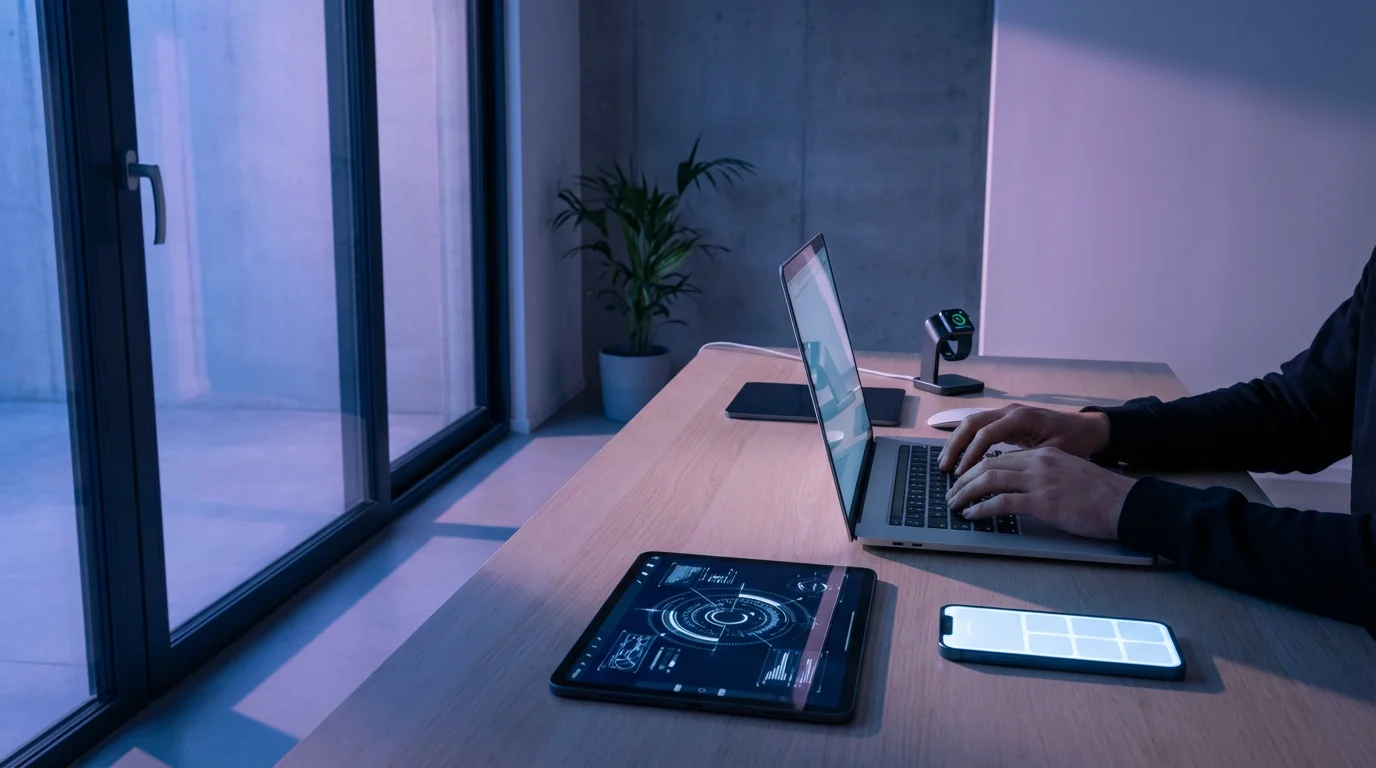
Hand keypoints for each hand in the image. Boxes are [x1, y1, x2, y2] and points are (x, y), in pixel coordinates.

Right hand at [938, 403, 1110, 474]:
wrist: (1089, 429)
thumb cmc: (1075, 441)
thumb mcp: (1052, 453)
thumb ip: (1024, 459)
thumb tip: (998, 473)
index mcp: (1021, 417)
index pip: (985, 434)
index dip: (970, 455)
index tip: (961, 474)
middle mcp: (1010, 411)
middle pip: (971, 424)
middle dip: (954, 446)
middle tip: (943, 468)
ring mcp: (1007, 414)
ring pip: (971, 424)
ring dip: (956, 443)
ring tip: (945, 464)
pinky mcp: (1007, 421)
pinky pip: (979, 428)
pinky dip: (966, 442)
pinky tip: (959, 458)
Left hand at [946, 447, 1136, 539]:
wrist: (1126, 504)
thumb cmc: (1101, 495)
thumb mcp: (1068, 474)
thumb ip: (1043, 474)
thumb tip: (1019, 487)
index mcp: (1044, 454)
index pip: (999, 456)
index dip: (975, 468)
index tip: (962, 479)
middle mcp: (1038, 462)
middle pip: (987, 464)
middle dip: (963, 480)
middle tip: (951, 493)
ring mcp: (1040, 480)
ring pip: (989, 480)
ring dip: (966, 493)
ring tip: (955, 504)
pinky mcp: (1043, 501)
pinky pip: (1001, 502)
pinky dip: (981, 508)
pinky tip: (972, 515)